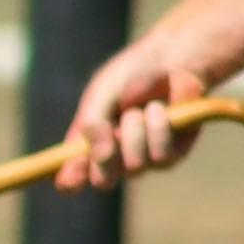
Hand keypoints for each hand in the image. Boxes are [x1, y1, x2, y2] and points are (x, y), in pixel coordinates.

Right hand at [63, 28, 230, 184]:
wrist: (172, 62)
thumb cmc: (129, 76)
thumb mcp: (101, 94)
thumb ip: (92, 123)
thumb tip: (100, 155)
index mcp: (89, 144)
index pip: (72, 176)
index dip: (70, 179)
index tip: (73, 173)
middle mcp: (114, 157)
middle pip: (103, 181)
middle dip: (107, 159)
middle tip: (113, 133)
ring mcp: (144, 158)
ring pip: (134, 166)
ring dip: (135, 133)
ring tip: (141, 109)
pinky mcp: (173, 154)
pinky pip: (162, 158)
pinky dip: (159, 129)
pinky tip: (159, 110)